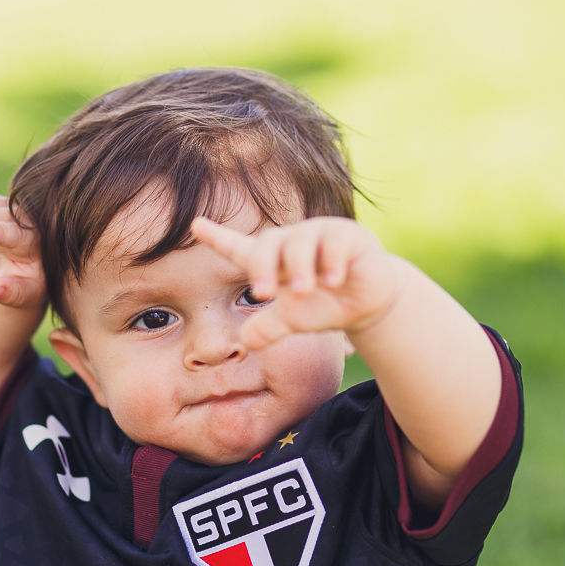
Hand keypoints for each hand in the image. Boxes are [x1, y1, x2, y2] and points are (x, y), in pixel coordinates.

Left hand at [191, 215, 400, 349]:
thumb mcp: (294, 320)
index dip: (217, 237)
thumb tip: (247, 340)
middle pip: (269, 243)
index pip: (240, 248)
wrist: (370, 304)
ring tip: (303, 292)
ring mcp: (321, 235)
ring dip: (299, 268)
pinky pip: (334, 241)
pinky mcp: (348, 235)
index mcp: (274, 261)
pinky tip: (334, 281)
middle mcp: (293, 242)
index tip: (195, 225)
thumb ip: (270, 327)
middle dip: (262, 267)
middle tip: (262, 293)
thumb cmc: (324, 306)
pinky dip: (331, 262)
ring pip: (300, 242)